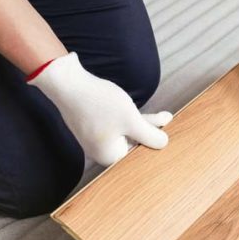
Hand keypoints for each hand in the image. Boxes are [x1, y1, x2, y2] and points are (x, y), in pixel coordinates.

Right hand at [28, 52, 170, 165]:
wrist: (66, 82)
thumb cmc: (98, 103)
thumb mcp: (132, 120)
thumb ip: (150, 135)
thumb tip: (164, 144)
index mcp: (110, 157)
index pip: (139, 155)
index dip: (155, 145)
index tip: (172, 140)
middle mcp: (101, 151)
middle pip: (135, 143)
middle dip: (153, 131)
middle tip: (170, 121)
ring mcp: (95, 138)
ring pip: (127, 131)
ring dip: (145, 122)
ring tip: (166, 115)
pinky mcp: (92, 125)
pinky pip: (116, 124)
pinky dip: (129, 117)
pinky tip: (141, 111)